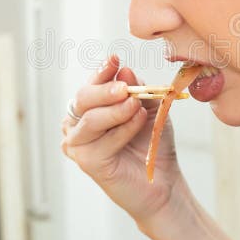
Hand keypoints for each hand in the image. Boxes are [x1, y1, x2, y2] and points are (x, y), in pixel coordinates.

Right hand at [61, 54, 183, 225]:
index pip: (90, 85)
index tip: (115, 60)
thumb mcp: (148, 107)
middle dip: (104, 90)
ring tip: (137, 106)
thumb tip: (123, 69)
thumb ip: (136, 88)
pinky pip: (102, 140)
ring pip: (90, 118)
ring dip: (116, 110)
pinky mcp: (87, 162)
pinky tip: (139, 121)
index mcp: (88, 109)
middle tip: (125, 88)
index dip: (101, 72)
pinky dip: (123, 128)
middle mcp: (76, 125)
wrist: (162, 180)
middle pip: (83, 99)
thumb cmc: (151, 143)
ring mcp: (78, 145)